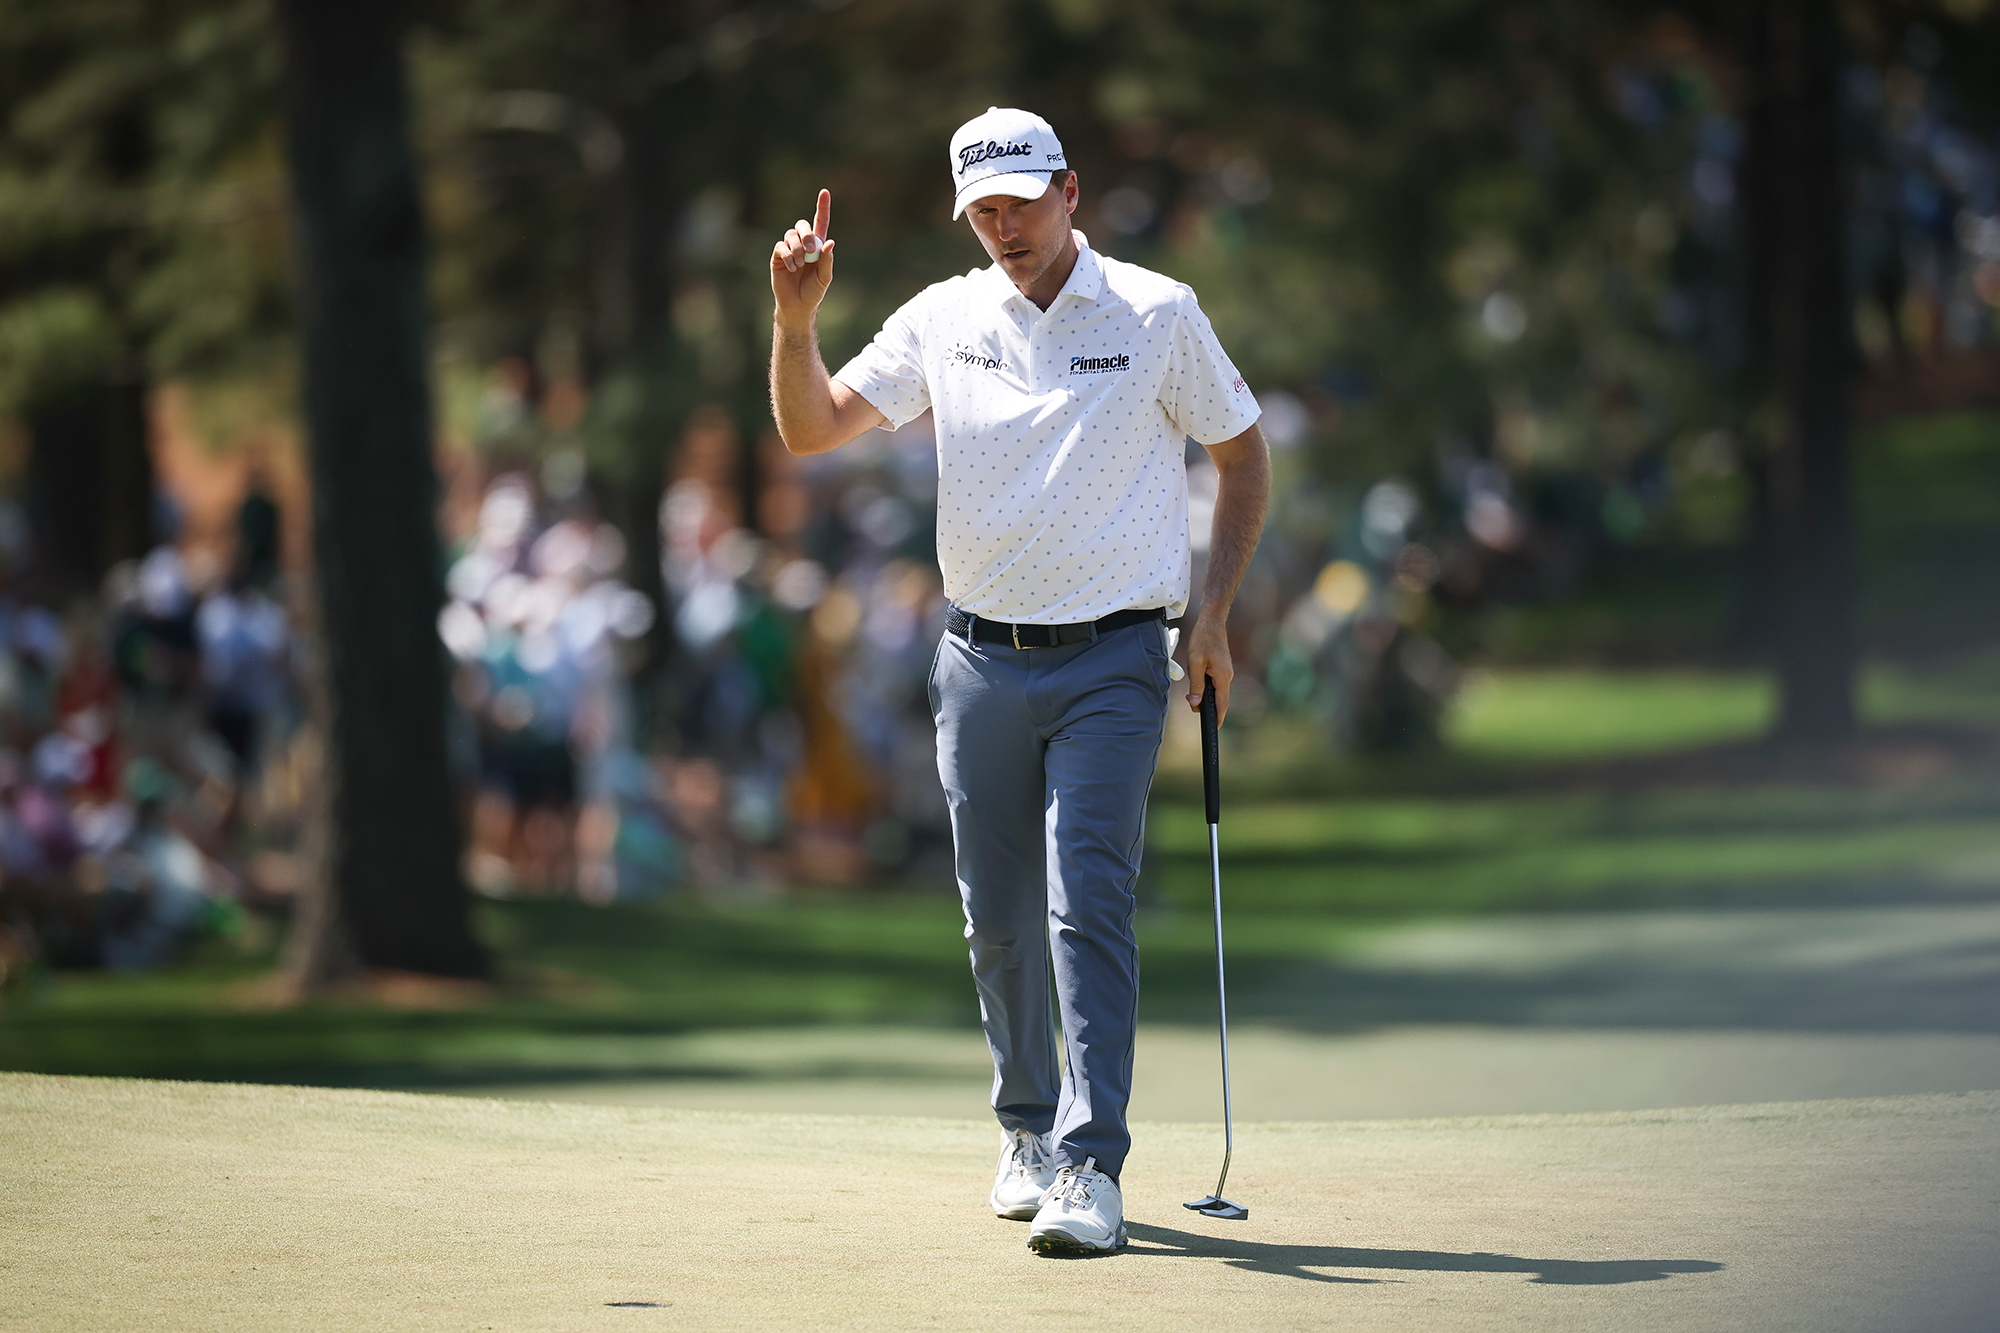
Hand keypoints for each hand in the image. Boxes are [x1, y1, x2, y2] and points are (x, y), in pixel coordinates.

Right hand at [771, 189, 835, 331]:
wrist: (798, 306)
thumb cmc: (814, 292)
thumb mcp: (825, 277)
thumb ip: (828, 259)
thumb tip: (830, 242)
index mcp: (817, 246)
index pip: (820, 222)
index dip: (822, 207)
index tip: (824, 192)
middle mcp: (802, 244)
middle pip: (802, 225)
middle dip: (807, 235)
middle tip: (811, 250)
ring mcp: (789, 249)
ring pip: (790, 235)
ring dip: (797, 248)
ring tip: (800, 265)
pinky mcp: (778, 256)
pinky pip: (781, 247)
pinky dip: (788, 256)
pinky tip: (792, 268)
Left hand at [1182, 613, 1233, 721]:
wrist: (1211, 621)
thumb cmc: (1203, 639)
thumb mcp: (1195, 662)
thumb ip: (1196, 684)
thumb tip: (1195, 702)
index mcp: (1223, 677)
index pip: (1222, 704)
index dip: (1218, 718)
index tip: (1214, 728)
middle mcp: (1227, 676)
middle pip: (1218, 699)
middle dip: (1204, 703)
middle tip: (1189, 700)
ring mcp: (1226, 672)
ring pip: (1214, 690)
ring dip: (1202, 691)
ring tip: (1191, 683)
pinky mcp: (1222, 667)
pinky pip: (1213, 681)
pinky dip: (1204, 683)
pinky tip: (1196, 674)